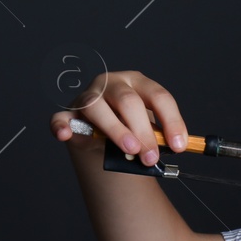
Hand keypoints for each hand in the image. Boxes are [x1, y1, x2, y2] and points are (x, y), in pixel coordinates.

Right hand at [49, 70, 189, 167]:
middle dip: (143, 131)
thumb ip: (159, 135)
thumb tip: (177, 147)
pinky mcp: (69, 112)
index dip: (171, 121)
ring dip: (116, 130)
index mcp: (138, 83)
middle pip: (129, 101)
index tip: (179, 146)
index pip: (159, 97)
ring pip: (97, 107)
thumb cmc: (131, 128)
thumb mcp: (149, 128)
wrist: (102, 135)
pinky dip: (62, 125)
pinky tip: (66, 134)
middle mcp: (113, 84)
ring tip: (131, 150)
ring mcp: (89, 96)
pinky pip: (61, 117)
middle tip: (152, 157)